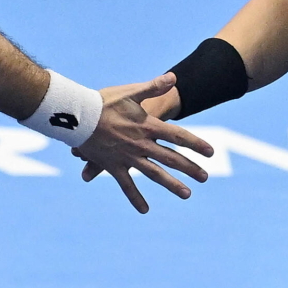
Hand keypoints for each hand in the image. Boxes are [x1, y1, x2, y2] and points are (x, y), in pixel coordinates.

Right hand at [75, 75, 212, 213]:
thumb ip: (153, 87)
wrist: (77, 117)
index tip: (210, 152)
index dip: (195, 143)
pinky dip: (135, 198)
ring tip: (187, 194)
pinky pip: (127, 186)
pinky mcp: (114, 167)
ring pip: (155, 174)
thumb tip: (173, 78)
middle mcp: (142, 145)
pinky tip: (145, 210)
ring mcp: (128, 158)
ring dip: (172, 185)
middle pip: (171, 158)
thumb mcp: (129, 92)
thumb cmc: (102, 102)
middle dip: (190, 168)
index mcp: (147, 126)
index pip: (178, 136)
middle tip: (205, 177)